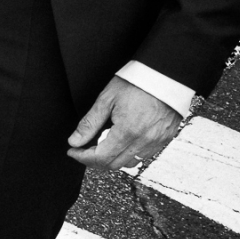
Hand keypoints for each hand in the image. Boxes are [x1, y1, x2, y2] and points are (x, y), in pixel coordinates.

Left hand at [66, 76, 183, 170]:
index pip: (101, 158)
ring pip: (129, 163)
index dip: (82, 157)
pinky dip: (129, 154)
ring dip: (112, 159)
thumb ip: (89, 123)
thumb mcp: (107, 99)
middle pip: (114, 164)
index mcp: (128, 131)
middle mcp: (144, 140)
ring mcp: (157, 141)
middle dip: (94, 160)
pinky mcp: (165, 138)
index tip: (73, 150)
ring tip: (102, 145)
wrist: (166, 74)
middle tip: (84, 149)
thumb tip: (75, 141)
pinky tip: (121, 142)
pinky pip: (144, 155)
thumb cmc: (137, 82)